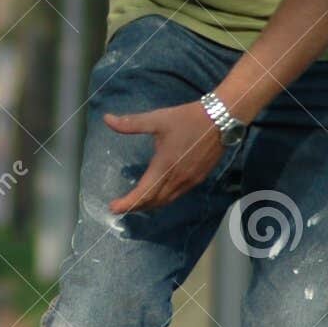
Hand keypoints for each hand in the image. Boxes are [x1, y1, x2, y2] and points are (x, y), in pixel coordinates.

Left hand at [104, 101, 224, 213]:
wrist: (221, 119)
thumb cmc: (187, 118)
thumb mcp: (157, 119)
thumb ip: (131, 123)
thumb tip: (106, 119)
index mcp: (164, 166)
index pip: (143, 193)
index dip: (127, 203)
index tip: (113, 208)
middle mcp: (178, 178)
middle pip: (153, 202)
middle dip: (136, 206)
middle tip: (121, 206)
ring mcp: (190, 181)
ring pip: (166, 200)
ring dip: (150, 204)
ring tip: (135, 202)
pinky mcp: (198, 178)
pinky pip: (177, 195)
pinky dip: (163, 199)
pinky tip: (158, 193)